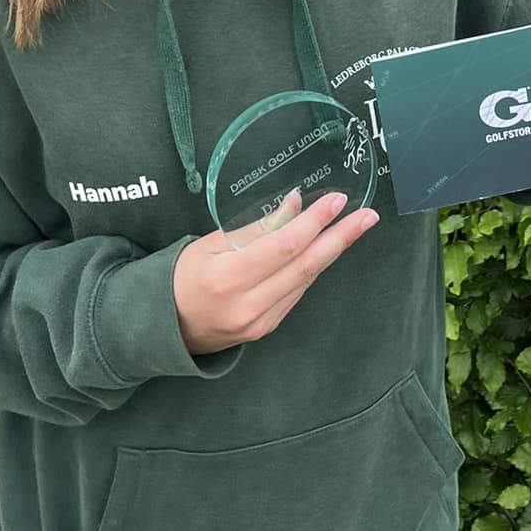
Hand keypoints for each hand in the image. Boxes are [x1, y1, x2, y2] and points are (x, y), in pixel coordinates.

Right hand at [174, 190, 379, 353]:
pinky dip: (310, 270)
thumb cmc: (182, 276)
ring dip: (331, 252)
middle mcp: (247, 304)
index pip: (284, 246)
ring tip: (354, 227)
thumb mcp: (209, 243)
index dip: (315, 222)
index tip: (337, 200)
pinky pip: (295, 294)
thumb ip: (255, 228)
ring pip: (305, 281)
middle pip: (305, 267)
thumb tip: (296, 204)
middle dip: (340, 238)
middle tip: (367, 216)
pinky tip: (323, 251)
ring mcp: (259, 322)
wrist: (163, 327)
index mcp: (228, 277)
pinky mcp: (265, 329)